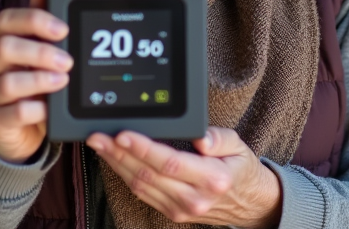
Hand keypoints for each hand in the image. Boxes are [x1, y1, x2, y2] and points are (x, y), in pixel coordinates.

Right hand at [0, 0, 71, 162]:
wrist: (15, 131)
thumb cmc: (27, 85)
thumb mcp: (34, 54)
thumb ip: (37, 25)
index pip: (5, 20)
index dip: (34, 21)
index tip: (62, 29)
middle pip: (5, 48)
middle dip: (41, 52)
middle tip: (67, 61)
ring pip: (8, 83)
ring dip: (40, 80)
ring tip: (62, 81)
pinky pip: (14, 113)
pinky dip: (37, 110)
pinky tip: (50, 108)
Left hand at [86, 128, 281, 227]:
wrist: (249, 204)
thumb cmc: (240, 169)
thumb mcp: (239, 145)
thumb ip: (219, 138)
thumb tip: (200, 137)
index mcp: (212, 179)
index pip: (170, 163)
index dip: (144, 149)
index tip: (123, 135)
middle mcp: (194, 198)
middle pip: (148, 175)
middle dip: (119, 154)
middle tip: (99, 136)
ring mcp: (181, 209)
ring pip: (141, 186)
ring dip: (117, 164)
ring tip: (100, 145)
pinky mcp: (173, 213)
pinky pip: (144, 194)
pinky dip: (126, 175)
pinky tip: (115, 160)